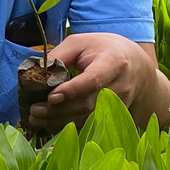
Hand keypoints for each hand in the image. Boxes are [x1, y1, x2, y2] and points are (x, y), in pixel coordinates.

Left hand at [24, 33, 161, 134]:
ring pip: (89, 119)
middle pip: (89, 104)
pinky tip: (50, 124)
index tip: (51, 97)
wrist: (135, 65)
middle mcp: (121, 86)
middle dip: (59, 110)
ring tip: (36, 119)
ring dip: (61, 122)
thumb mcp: (80, 43)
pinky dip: (68, 127)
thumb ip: (59, 56)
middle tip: (35, 110)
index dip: (73, 90)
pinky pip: (90, 125)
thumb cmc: (102, 49)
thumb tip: (36, 73)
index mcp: (113, 62)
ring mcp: (120, 104)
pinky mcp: (114, 115)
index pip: (94, 80)